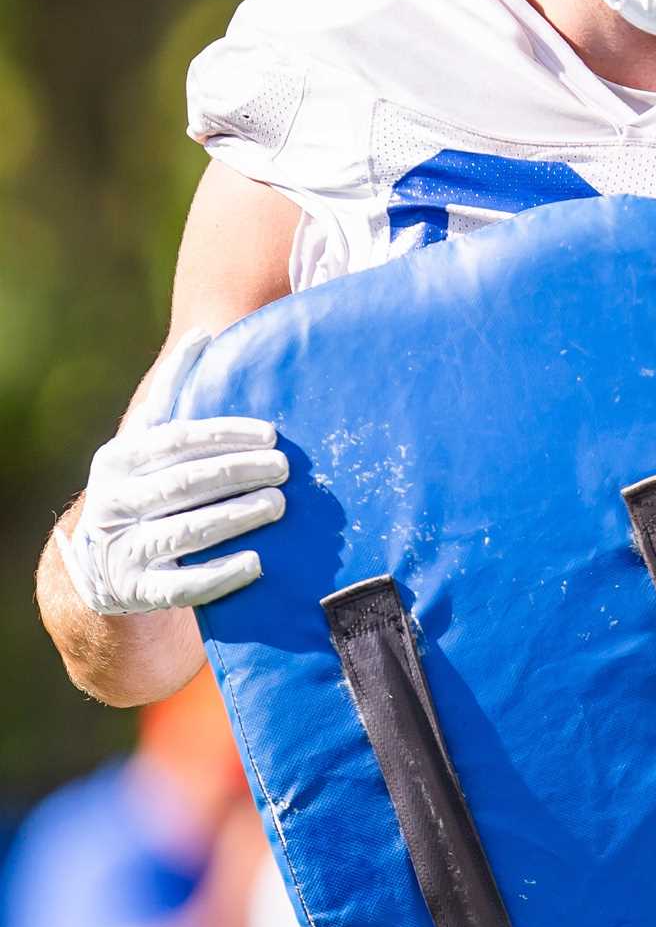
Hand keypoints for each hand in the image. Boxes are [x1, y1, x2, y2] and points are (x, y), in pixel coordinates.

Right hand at [57, 328, 287, 614]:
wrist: (99, 566)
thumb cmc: (142, 487)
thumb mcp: (146, 441)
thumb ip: (173, 392)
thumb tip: (204, 333)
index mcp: (117, 460)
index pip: (175, 442)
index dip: (224, 436)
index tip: (270, 435)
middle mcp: (113, 504)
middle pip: (182, 484)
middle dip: (237, 474)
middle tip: (285, 469)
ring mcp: (121, 551)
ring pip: (183, 532)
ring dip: (235, 517)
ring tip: (278, 505)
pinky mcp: (137, 593)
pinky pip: (181, 587)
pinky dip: (220, 575)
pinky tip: (257, 563)